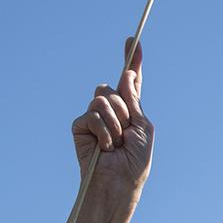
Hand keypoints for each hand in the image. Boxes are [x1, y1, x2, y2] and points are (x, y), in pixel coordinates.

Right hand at [72, 39, 151, 208]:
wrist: (119, 182)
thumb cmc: (135, 160)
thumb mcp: (143, 127)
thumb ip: (133, 100)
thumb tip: (126, 74)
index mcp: (130, 110)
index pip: (130, 82)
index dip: (133, 61)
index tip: (133, 40)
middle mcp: (111, 111)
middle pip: (112, 88)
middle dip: (123, 109)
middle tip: (126, 133)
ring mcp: (93, 118)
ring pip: (101, 98)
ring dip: (114, 122)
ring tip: (115, 143)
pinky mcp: (79, 127)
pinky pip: (90, 114)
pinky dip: (102, 130)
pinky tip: (104, 147)